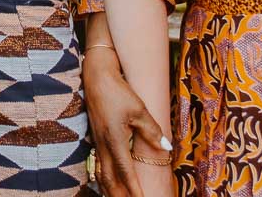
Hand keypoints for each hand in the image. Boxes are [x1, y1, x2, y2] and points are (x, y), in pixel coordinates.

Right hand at [82, 47, 172, 196]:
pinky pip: (98, 164)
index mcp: (115, 140)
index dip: (134, 190)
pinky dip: (103, 178)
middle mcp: (104, 144)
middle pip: (110, 179)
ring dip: (110, 190)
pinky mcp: (96, 137)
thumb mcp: (139, 109)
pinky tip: (106, 182)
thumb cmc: (118, 91)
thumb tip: (166, 148)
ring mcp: (98, 142)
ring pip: (102, 174)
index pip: (126, 172)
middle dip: (119, 196)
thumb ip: (152, 130)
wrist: (96, 77)